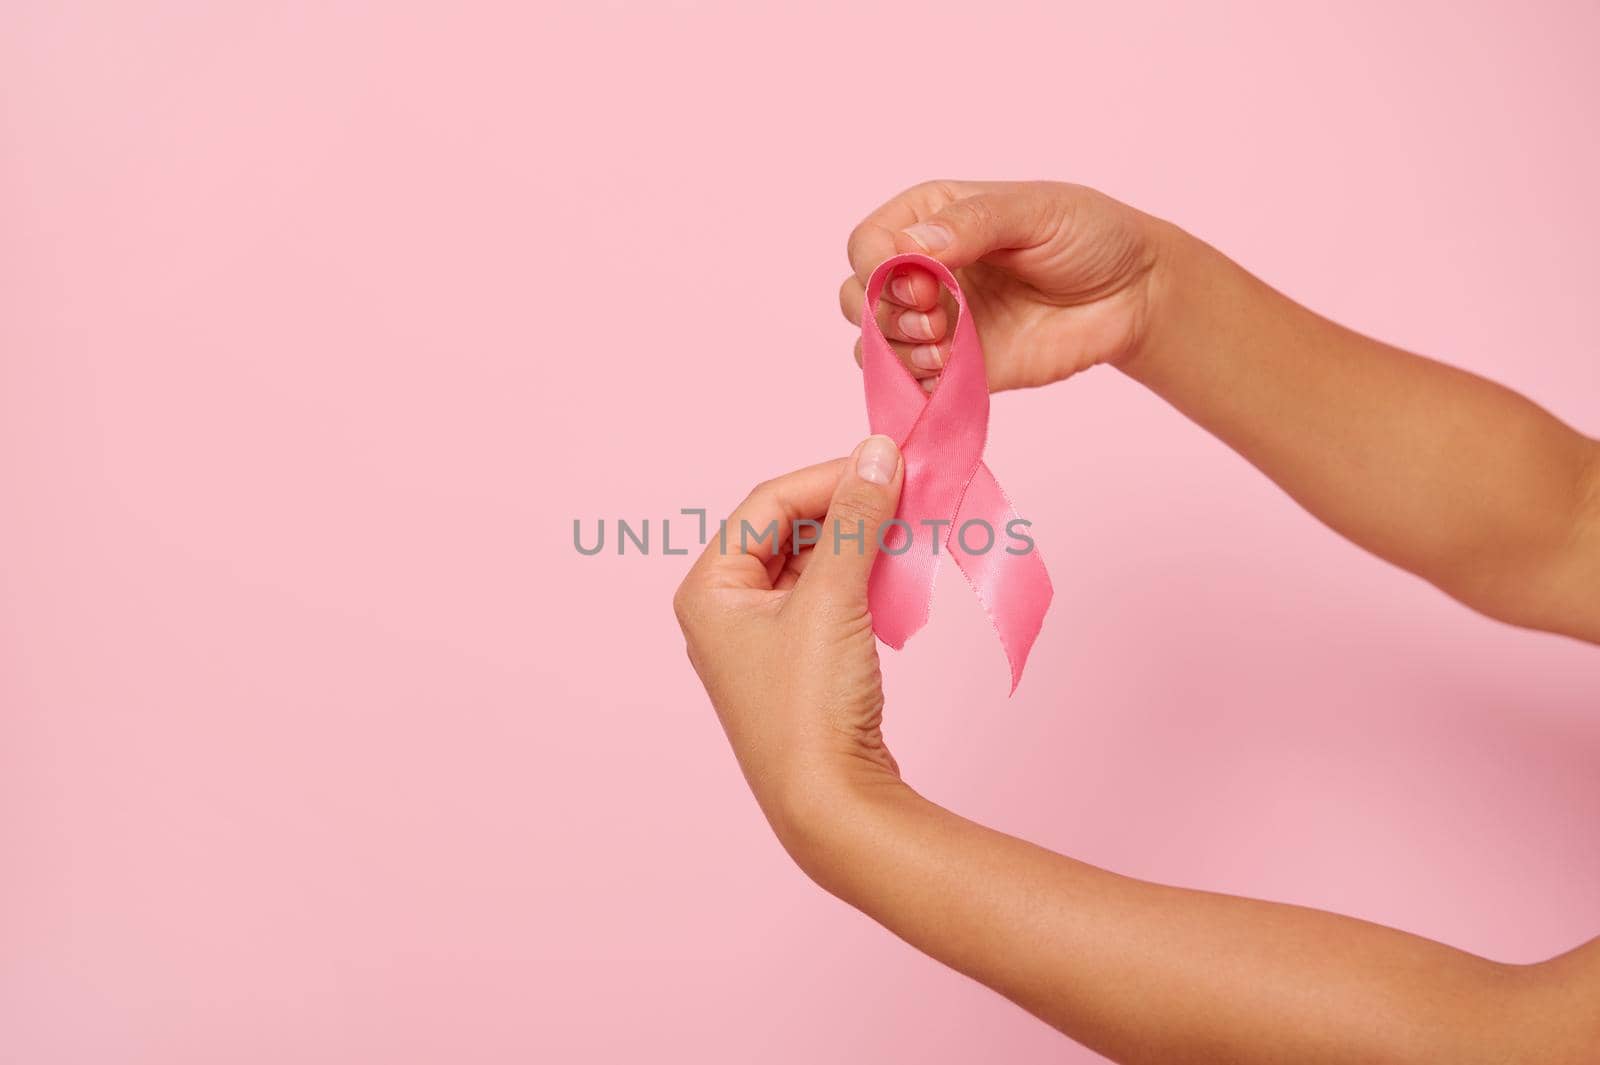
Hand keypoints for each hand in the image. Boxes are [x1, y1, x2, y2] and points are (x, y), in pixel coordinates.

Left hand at [672, 436, 909, 853]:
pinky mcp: (797, 665)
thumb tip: (878, 453)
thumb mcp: (833, 598)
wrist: (831, 806)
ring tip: (908, 528)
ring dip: (859, 542)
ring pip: (811, 563)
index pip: (768, 501)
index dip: (829, 476)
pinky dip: (862, 579)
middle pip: (787, 529)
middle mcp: (724, 612)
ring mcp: (760, 642)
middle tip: (905, 493)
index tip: (888, 464)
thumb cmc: (810, 707)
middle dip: (847, 509)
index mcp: (708, 589)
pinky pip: (827, 598)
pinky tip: (897, 575)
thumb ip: (856, 519)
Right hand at [839, 180, 1168, 390]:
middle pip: (857, 297)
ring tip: (946, 348)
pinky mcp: (956, 369)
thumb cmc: (1088, 235)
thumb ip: (971, 223)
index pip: (867, 244)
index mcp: (929, 219)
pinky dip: (914, 385)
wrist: (1134, 294)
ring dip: (896, 351)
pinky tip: (949, 372)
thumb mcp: (1033, 211)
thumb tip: (911, 247)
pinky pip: (908, 385)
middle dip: (882, 313)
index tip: (921, 280)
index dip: (878, 267)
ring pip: (873, 346)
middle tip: (935, 317)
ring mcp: (937, 323)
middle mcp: (921, 271)